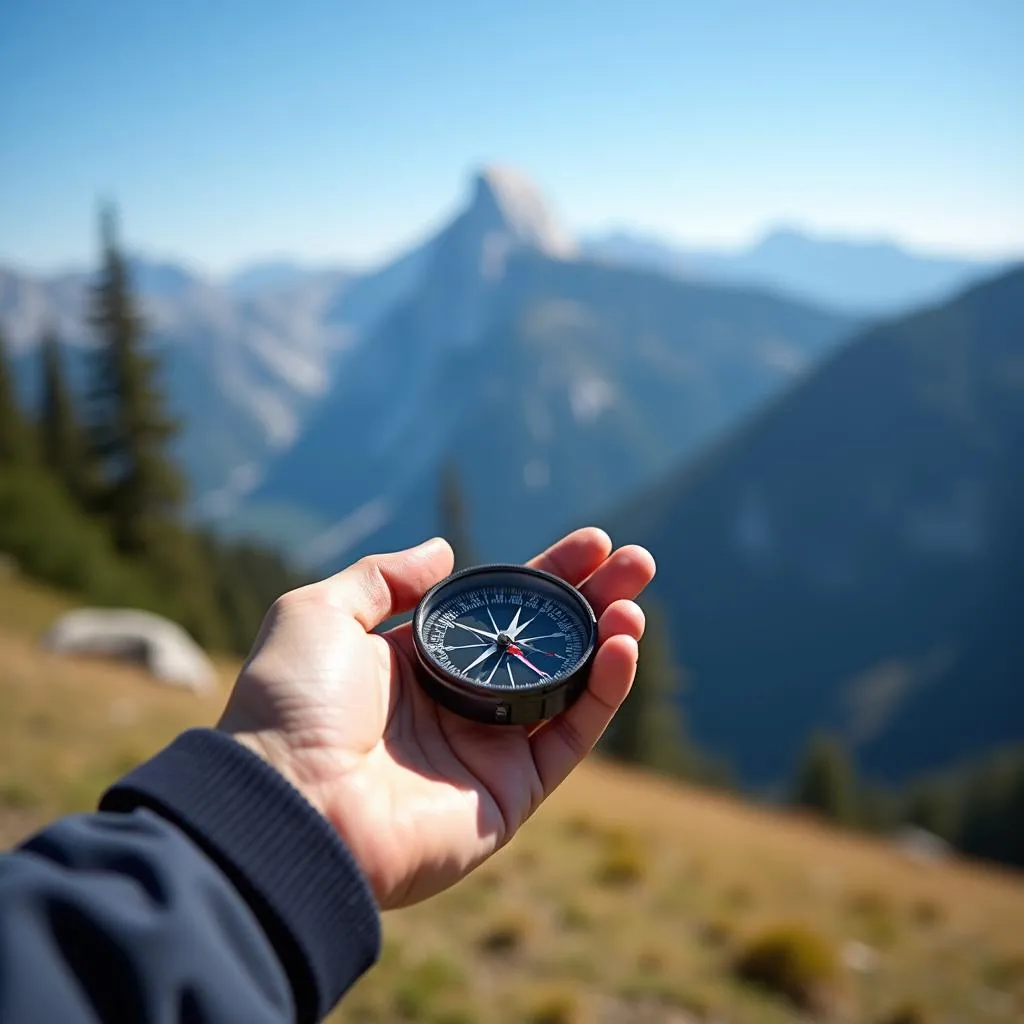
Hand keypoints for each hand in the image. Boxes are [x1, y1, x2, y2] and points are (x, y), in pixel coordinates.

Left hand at [218, 528, 654, 908]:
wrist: (290, 806)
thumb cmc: (293, 705)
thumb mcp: (322, 613)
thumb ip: (385, 578)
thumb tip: (443, 551)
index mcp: (416, 662)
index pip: (500, 608)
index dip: (547, 574)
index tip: (592, 543)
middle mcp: (457, 703)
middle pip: (545, 643)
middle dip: (593, 602)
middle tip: (637, 563)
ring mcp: (487, 749)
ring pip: (569, 688)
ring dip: (609, 643)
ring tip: (633, 606)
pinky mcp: (511, 794)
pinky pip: (570, 737)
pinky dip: (604, 693)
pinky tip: (621, 648)